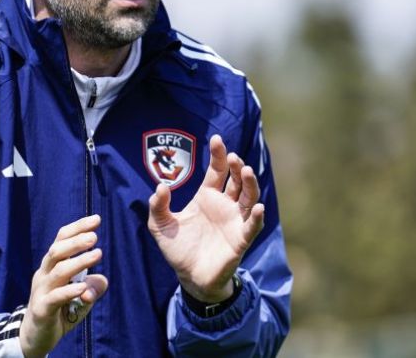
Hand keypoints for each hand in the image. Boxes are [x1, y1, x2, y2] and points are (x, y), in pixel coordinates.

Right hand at [19, 215, 109, 357]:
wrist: (36, 336)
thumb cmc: (60, 310)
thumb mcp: (81, 296)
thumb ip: (94, 285)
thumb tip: (102, 280)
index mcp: (52, 265)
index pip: (61, 240)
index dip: (77, 228)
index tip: (96, 219)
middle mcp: (44, 274)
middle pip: (57, 250)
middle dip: (76, 241)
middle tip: (95, 236)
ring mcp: (41, 291)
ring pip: (58, 271)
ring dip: (79, 262)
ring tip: (97, 254)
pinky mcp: (41, 309)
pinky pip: (55, 297)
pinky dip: (70, 291)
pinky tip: (84, 288)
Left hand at [148, 134, 264, 301]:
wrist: (190, 277)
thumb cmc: (178, 248)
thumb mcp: (160, 226)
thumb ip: (157, 206)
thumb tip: (160, 186)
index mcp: (207, 196)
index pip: (217, 170)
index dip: (219, 154)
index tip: (217, 139)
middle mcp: (225, 204)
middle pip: (236, 179)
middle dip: (237, 166)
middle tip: (234, 157)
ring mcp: (235, 220)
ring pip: (248, 197)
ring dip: (250, 184)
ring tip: (246, 171)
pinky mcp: (241, 239)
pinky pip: (252, 226)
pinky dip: (256, 217)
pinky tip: (258, 207)